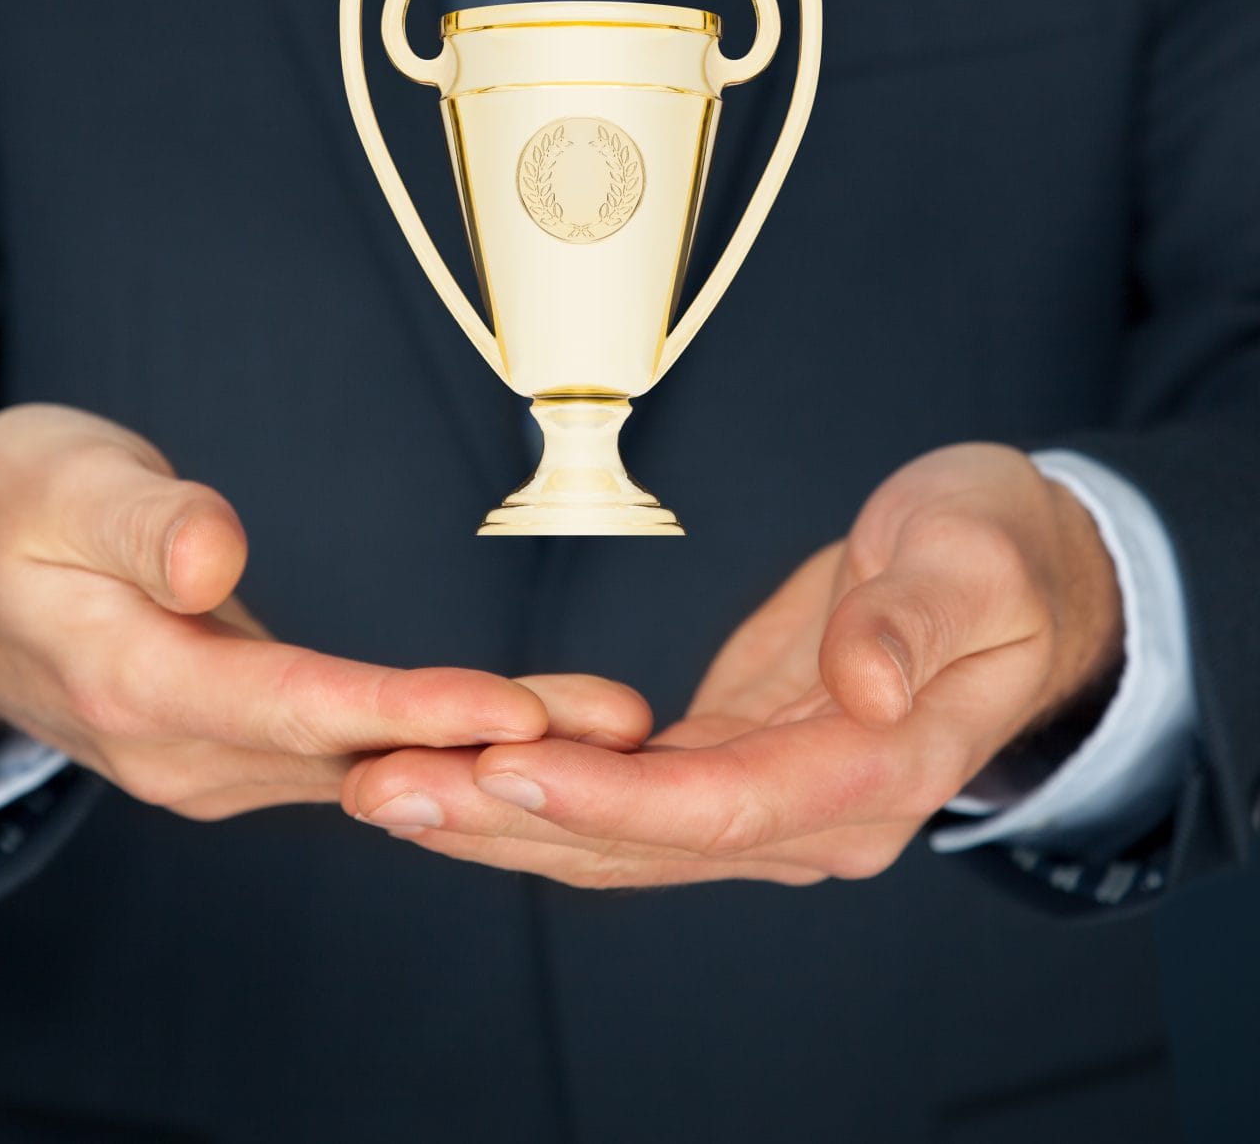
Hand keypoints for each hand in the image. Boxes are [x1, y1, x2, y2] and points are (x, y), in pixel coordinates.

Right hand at [0, 404, 643, 819]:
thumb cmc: (6, 510)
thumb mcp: (54, 480)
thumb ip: (136, 519)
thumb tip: (211, 554)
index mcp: (128, 682)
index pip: (291, 705)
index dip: (404, 707)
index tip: (509, 708)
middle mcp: (174, 752)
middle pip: (351, 753)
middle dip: (489, 743)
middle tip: (620, 728)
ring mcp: (203, 766)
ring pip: (361, 767)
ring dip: (481, 752)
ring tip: (609, 725)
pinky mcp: (230, 755)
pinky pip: (345, 758)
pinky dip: (434, 746)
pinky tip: (522, 732)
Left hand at [342, 443, 1123, 884]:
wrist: (1017, 573)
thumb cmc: (996, 552)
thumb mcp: (975, 556)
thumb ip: (917, 622)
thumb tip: (867, 686)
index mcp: (879, 772)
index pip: (721, 805)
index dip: (607, 796)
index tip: (503, 766)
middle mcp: (813, 815)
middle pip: (638, 841)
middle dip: (501, 820)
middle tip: (381, 790)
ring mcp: (765, 800)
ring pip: (608, 836)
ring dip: (487, 818)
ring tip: (375, 790)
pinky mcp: (726, 766)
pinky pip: (612, 799)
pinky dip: (523, 790)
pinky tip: (440, 772)